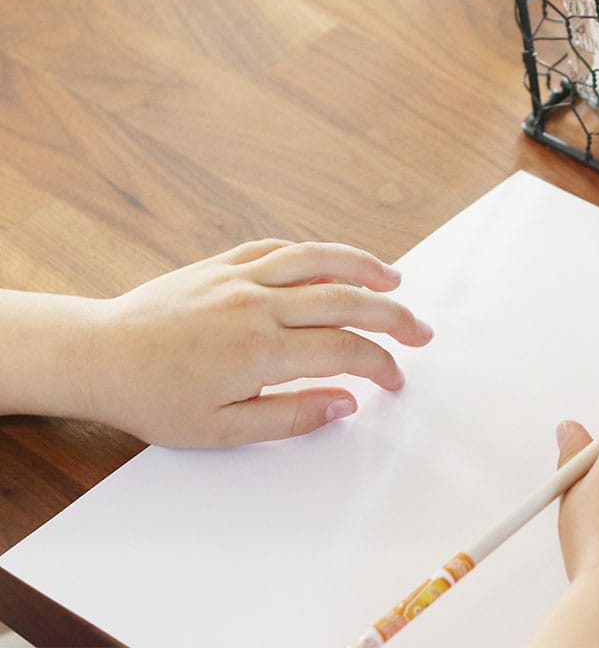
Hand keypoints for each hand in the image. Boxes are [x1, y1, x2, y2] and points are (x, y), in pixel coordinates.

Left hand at [80, 239, 431, 447]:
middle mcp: (257, 304)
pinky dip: (315, 253)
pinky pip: (281, 248)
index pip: (344, 350)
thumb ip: (290, 416)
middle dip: (393, 315)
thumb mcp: (221, 429)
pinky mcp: (223, 263)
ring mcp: (241, 277)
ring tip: (394, 280)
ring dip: (364, 267)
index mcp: (259, 350)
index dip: (380, 364)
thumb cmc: (153, 399)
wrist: (98, 355)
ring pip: (319, 259)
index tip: (396, 379)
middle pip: (346, 300)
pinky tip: (333, 263)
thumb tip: (345, 403)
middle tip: (422, 331)